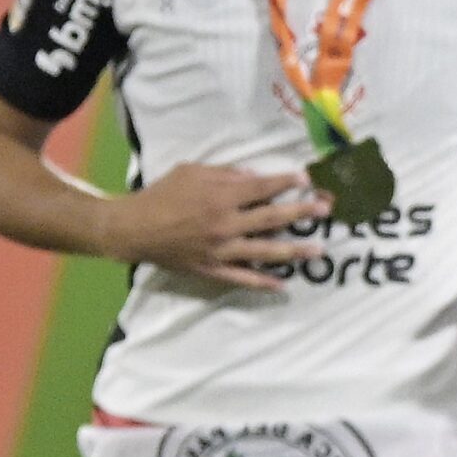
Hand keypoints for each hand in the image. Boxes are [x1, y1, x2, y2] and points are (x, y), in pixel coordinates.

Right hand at [98, 162, 329, 289]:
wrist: (130, 229)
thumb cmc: (160, 195)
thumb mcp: (191, 172)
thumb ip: (225, 174)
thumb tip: (255, 176)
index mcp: (220, 197)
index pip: (263, 188)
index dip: (287, 182)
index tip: (308, 179)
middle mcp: (225, 224)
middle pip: (272, 218)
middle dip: (302, 213)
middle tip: (326, 210)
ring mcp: (220, 250)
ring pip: (265, 251)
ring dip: (295, 250)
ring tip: (319, 249)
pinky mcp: (211, 268)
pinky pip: (242, 278)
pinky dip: (263, 282)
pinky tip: (284, 284)